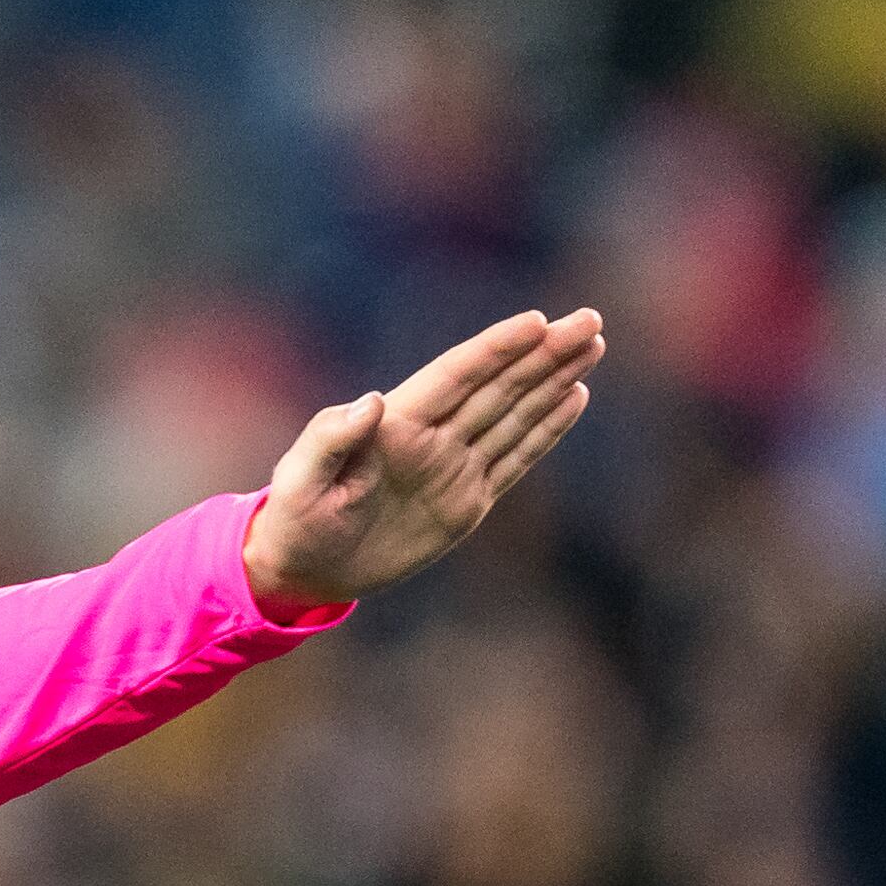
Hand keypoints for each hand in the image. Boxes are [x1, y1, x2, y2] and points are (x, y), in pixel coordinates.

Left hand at [247, 305, 604, 611]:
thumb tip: (370, 401)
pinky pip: (516, 457)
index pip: (457, 375)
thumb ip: (329, 438)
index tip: (539, 322)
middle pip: (499, 386)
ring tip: (592, 345)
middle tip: (590, 319)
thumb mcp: (300, 479)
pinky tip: (574, 397)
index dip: (497, 349)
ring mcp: (453, 466)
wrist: (303, 566)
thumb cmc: (293, 517)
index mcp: (396, 424)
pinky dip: (547, 429)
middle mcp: (432, 437)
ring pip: (516, 414)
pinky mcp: (467, 501)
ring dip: (555, 381)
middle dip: (545, 353)